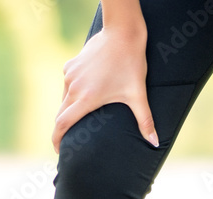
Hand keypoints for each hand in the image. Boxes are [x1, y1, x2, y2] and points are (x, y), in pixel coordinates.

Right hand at [52, 25, 157, 152]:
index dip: (57, 139)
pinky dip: (73, 93)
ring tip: (79, 120)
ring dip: (69, 110)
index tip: (59, 149)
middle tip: (68, 141)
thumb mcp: (138, 95)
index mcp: (86, 98)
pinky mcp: (70, 65)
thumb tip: (155, 142)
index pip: (63, 123)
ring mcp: (70, 75)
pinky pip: (68, 84)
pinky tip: (86, 95)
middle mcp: (73, 87)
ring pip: (64, 98)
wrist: (122, 34)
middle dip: (62, 129)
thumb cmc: (131, 64)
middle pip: (61, 113)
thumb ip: (145, 121)